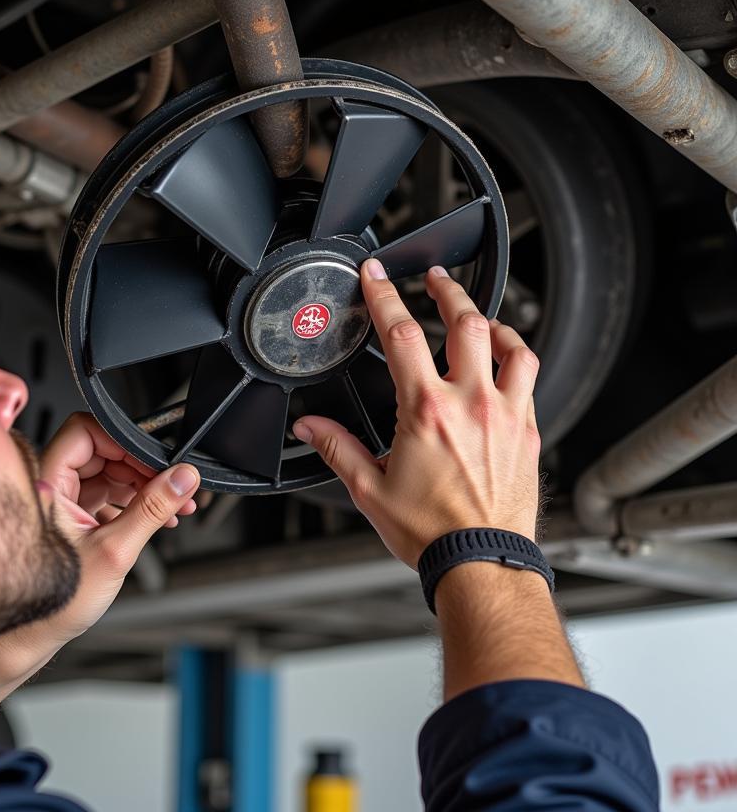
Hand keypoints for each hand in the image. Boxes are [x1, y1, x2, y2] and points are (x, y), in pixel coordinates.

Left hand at [34, 411, 199, 641]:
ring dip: (143, 486)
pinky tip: (155, 519)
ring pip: (109, 474)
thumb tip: (181, 479)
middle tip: (173, 483)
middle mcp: (54, 486)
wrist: (33, 635)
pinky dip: (134, 502)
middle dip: (142, 467)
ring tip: (172, 506)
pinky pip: (108, 495)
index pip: (86, 433)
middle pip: (103, 452)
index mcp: (50, 482)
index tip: (154, 458)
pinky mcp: (74, 517)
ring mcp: (64, 501)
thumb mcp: (115, 550)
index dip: (124, 441)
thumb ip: (151, 509)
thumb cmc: (54, 600)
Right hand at [293, 261, 541, 567]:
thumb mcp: (369, 488)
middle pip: (466, 322)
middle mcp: (471, 404)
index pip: (401, 331)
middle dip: (448, 290)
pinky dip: (516, 358)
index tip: (376, 275)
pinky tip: (506, 361)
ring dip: (492, 321)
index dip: (384, 294)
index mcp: (426, 411)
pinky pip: (530, 379)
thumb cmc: (432, 532)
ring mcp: (506, 415)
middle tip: (435, 277)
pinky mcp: (528, 432)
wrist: (481, 563)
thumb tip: (309, 426)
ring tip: (478, 315)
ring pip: (511, 345)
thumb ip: (336, 447)